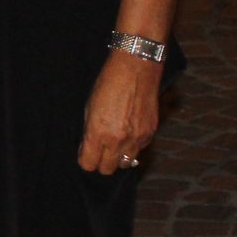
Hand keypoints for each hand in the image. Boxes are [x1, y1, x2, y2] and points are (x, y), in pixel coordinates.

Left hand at [77, 49, 161, 174]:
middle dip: (101, 162)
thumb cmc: (109, 83)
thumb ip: (89, 131)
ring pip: (124, 163)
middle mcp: (118, 140)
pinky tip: (129, 133)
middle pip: (107, 169)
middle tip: (99, 151)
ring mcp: (136, 138)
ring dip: (118, 157)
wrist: (136, 67)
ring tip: (115, 144)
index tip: (86, 154)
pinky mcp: (150, 133)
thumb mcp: (90, 107)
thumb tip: (89, 148)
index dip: (86, 160)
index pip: (89, 164)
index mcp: (98, 132)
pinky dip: (133, 147)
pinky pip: (139, 150)